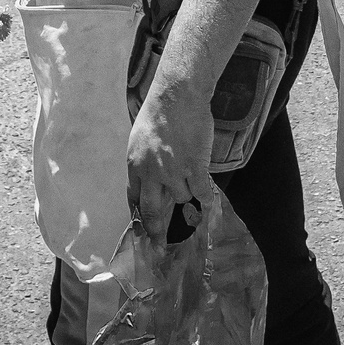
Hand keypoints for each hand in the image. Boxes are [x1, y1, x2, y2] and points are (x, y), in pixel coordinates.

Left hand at [127, 82, 214, 240]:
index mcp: (135, 166)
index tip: (144, 232)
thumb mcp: (139, 140)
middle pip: (153, 211)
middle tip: (160, 247)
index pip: (135, 200)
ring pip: (182, 197)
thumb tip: (147, 182)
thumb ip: (143, 163)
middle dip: (157, 232)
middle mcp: (152, 174)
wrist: (177, 97)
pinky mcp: (195, 167)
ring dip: (187, 193)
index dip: (140, 217)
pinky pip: (202, 192)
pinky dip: (206, 200)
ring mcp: (174, 172)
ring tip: (191, 182)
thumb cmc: (158, 112)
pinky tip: (209, 205)